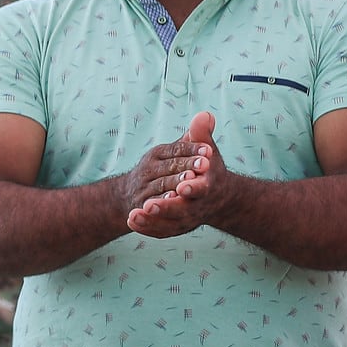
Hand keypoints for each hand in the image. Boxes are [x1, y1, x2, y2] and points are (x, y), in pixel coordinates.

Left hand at [122, 112, 217, 238]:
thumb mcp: (206, 149)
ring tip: (135, 214)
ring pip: (170, 223)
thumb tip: (203, 115)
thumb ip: (201, 134)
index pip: (202, 188)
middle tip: (149, 205)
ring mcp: (187, 218)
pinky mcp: (175, 226)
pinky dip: (148, 228)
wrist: (214, 196)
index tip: (183, 186)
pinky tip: (132, 221)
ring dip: (153, 220)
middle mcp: (198, 205)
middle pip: (183, 209)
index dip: (193, 188)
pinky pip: (161, 230)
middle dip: (167, 207)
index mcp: (208, 186)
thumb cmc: (206, 167)